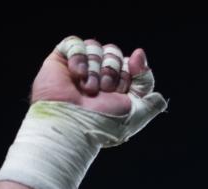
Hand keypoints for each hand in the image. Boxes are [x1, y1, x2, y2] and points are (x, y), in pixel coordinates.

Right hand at [31, 36, 165, 118]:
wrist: (73, 126)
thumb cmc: (103, 123)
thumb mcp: (137, 109)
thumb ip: (146, 84)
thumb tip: (139, 53)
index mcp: (117, 85)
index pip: (131, 64)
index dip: (127, 76)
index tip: (119, 92)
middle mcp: (98, 75)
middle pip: (113, 52)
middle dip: (111, 71)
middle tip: (102, 90)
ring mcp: (80, 67)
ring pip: (95, 47)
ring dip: (94, 69)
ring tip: (87, 89)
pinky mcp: (61, 61)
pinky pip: (75, 43)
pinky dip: (79, 58)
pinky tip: (77, 75)